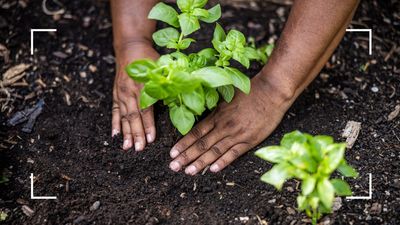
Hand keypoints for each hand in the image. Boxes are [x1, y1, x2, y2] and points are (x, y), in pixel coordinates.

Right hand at [112, 41, 158, 150]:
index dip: (149, 125)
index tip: (151, 139)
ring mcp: (121, 93)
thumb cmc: (149, 58)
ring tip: (127, 147)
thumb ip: (168, 85)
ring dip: (125, 132)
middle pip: (133, 116)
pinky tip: (114, 135)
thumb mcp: (161, 68)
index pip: (146, 110)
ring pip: (123, 116)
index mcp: (143, 85)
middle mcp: (129, 91)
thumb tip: (179, 99)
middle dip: (136, 134)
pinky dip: (114, 123)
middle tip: (139, 149)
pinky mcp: (116, 93)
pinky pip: (115, 111)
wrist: (130, 47)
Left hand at [168, 74, 294, 174]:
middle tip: (174, 167)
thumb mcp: (226, 97)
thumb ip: (214, 109)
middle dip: (186, 157)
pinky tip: (213, 170)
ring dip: (200, 162)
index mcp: (217, 115)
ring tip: (188, 172)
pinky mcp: (249, 141)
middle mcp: (223, 126)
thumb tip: (201, 113)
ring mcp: (236, 135)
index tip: (172, 153)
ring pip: (214, 151)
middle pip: (201, 144)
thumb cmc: (249, 91)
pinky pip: (234, 154)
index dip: (183, 144)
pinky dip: (223, 162)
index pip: (195, 132)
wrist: (271, 92)